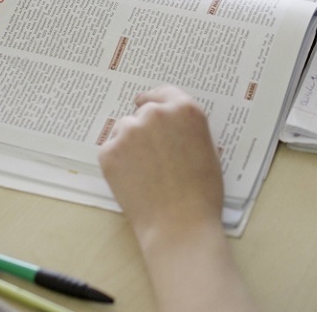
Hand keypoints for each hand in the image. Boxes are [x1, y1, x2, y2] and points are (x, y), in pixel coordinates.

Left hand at [98, 85, 223, 241]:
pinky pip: (111, 150)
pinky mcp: (109, 152)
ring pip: (124, 129)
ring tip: (144, 171)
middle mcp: (156, 114)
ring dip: (129, 143)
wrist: (180, 223)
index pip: (165, 93)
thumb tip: (171, 127)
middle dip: (145, 126)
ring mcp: (129, 131)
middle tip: (150, 152)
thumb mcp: (207, 149)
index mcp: (185, 110)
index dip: (155, 99)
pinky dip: (118, 162)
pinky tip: (133, 181)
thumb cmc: (201, 192)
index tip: (145, 101)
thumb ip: (187, 128)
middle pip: (143, 111)